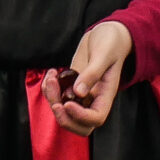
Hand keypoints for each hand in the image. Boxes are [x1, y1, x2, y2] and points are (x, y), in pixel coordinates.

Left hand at [41, 21, 132, 135]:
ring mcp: (81, 94)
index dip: (80, 116)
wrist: (106, 35)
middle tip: (54, 98)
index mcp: (106, 94)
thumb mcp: (103, 54)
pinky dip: (49, 89)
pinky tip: (51, 73)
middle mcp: (94, 98)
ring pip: (64, 111)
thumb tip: (78, 93)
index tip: (66, 103)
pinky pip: (57, 97)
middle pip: (79, 125)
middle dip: (62, 116)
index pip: (96, 118)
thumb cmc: (111, 43)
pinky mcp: (71, 86)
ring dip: (52, 98)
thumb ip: (92, 73)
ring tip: (51, 76)